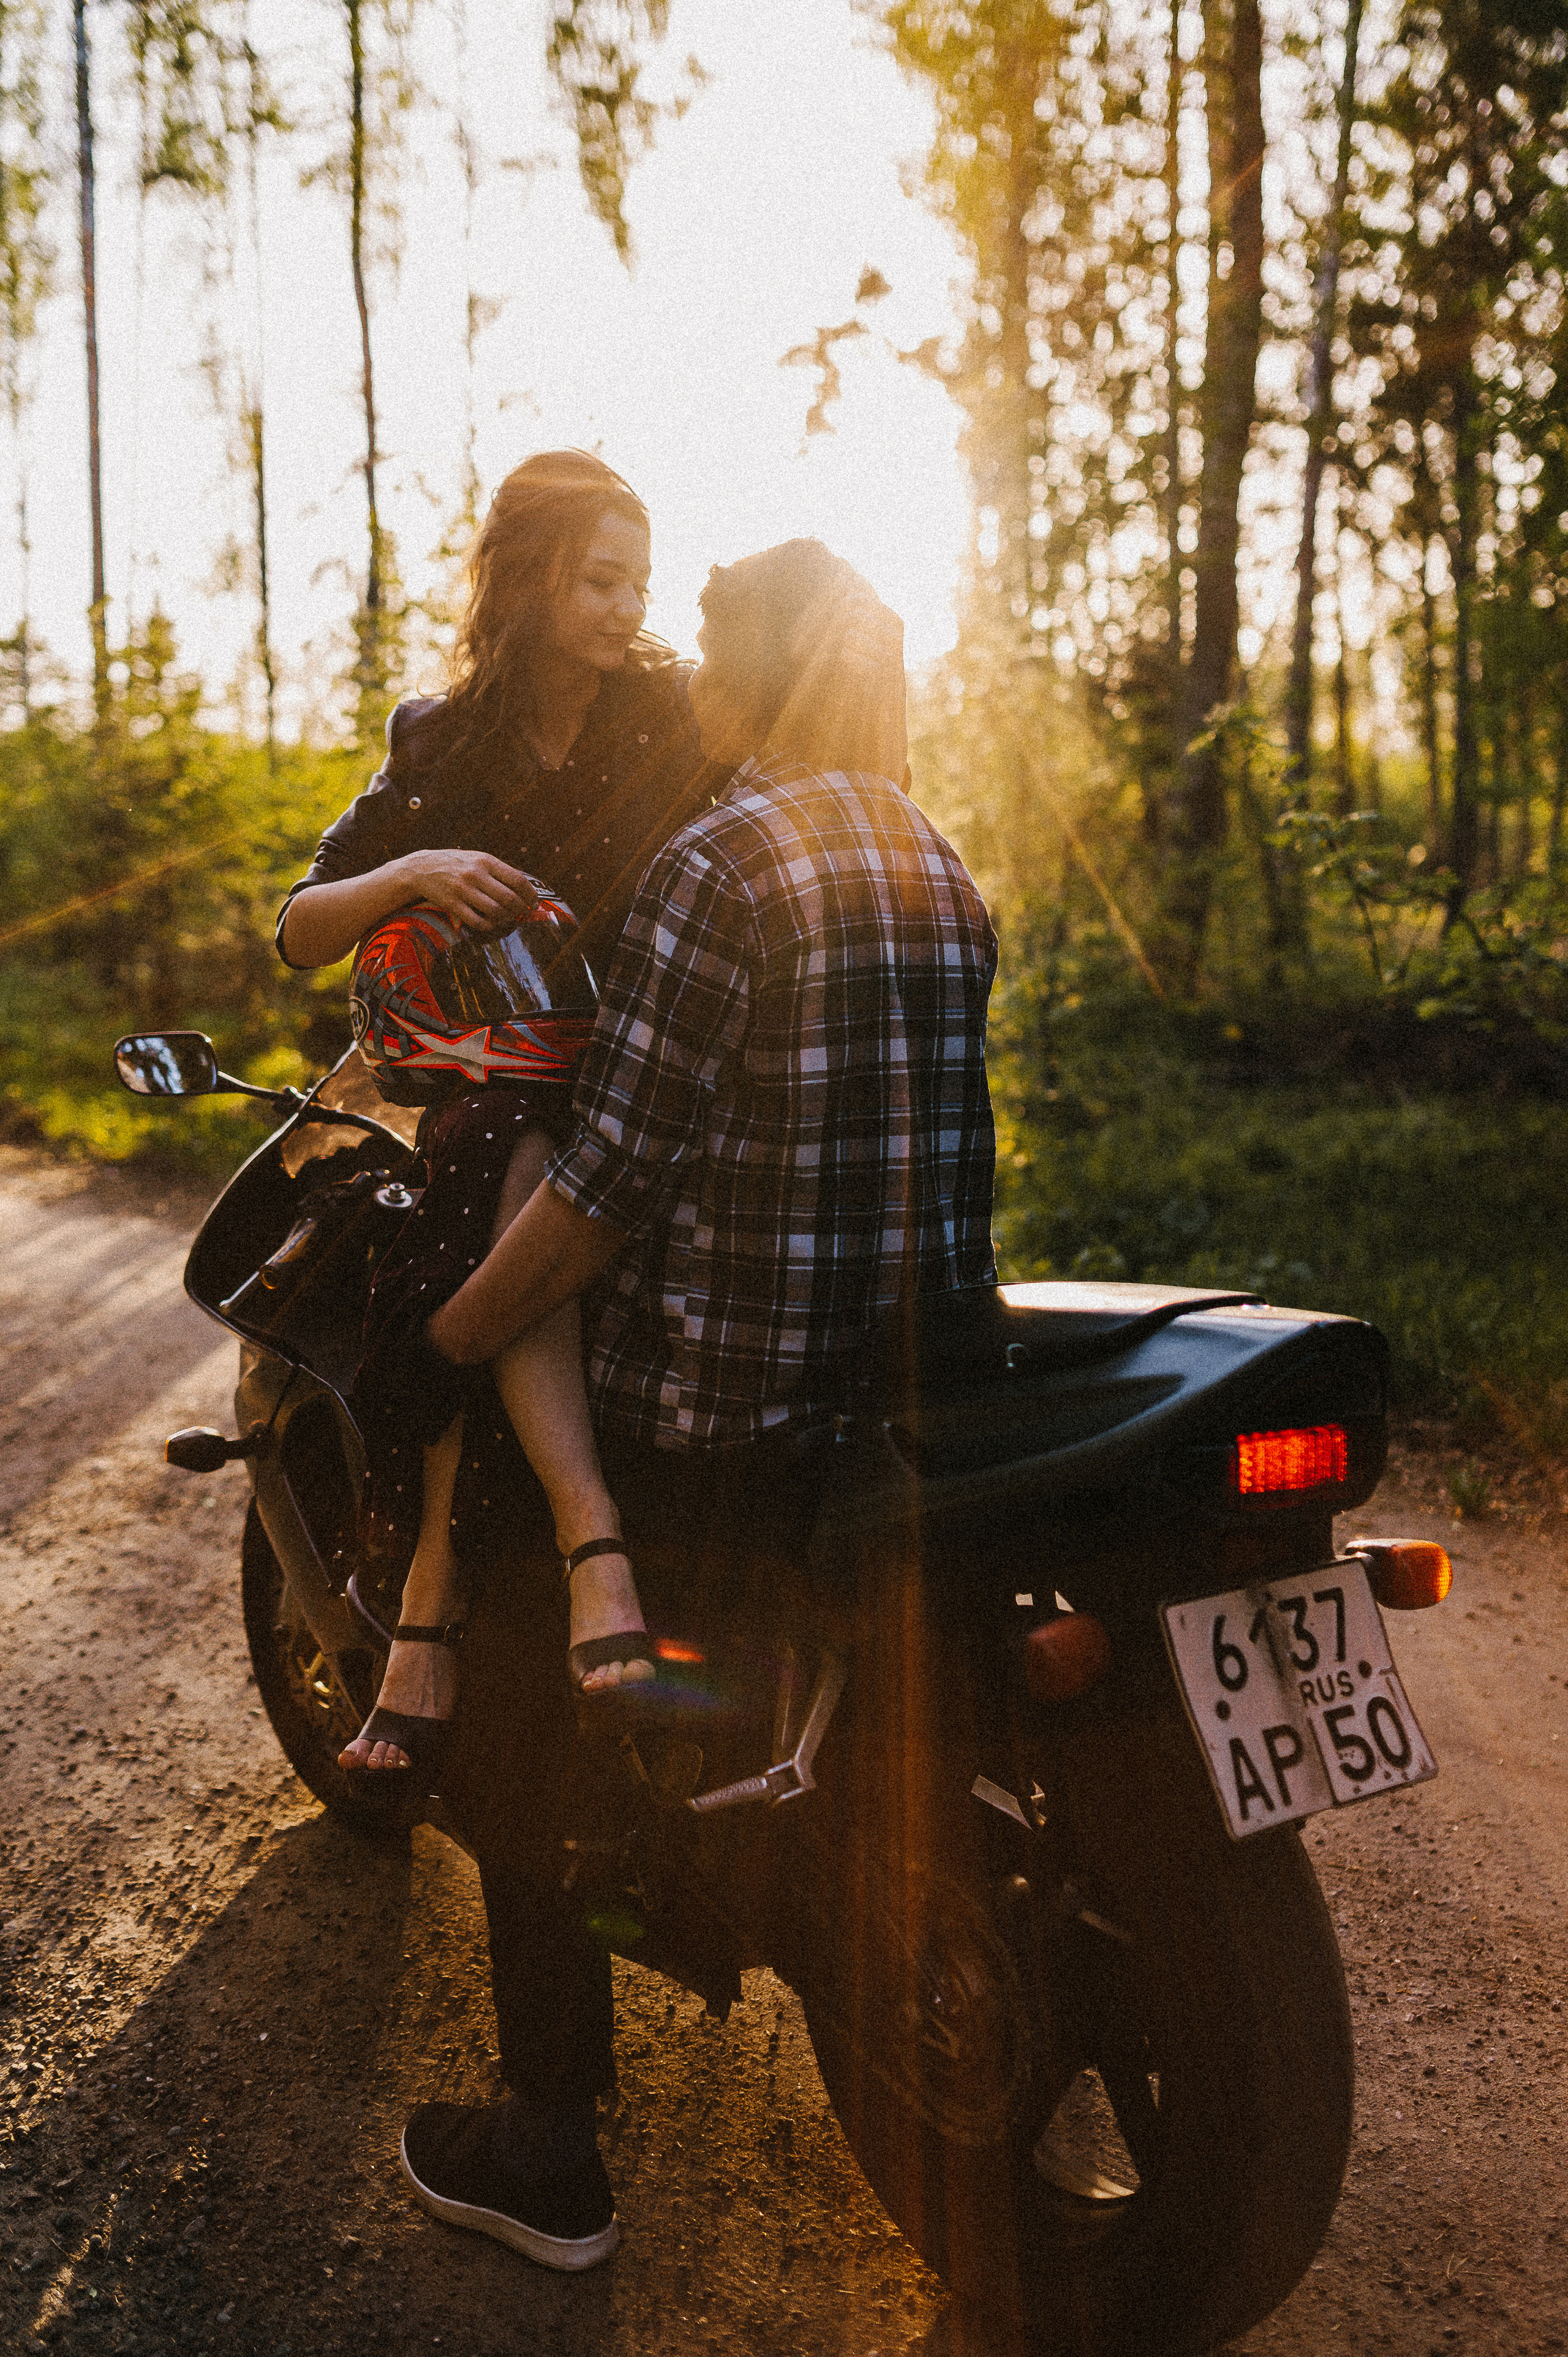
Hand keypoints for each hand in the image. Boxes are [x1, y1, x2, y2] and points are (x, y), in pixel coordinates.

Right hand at [400, 849, 537, 932]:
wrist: (422, 868)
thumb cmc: (455, 863)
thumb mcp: (477, 858)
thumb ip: (497, 870)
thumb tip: (523, 888)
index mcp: (486, 861)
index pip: (518, 880)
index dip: (530, 895)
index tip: (534, 903)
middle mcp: (475, 874)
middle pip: (509, 898)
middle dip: (520, 910)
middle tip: (520, 913)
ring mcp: (463, 890)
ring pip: (495, 911)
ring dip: (505, 918)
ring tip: (506, 918)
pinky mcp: (452, 904)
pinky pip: (478, 921)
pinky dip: (489, 926)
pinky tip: (490, 923)